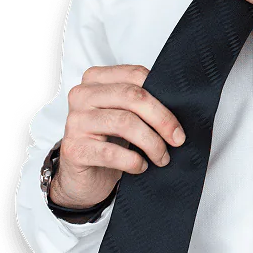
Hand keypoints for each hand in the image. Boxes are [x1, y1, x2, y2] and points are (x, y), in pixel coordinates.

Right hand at [50, 65, 185, 208]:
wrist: (83, 176)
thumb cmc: (108, 140)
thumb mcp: (124, 113)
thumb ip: (142, 102)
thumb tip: (179, 104)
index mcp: (96, 78)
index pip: (136, 75)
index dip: (163, 95)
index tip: (179, 119)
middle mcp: (82, 95)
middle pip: (132, 96)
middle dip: (161, 119)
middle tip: (177, 138)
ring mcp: (75, 121)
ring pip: (124, 123)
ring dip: (151, 142)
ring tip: (161, 156)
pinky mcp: (73, 149)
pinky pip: (111, 152)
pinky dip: (133, 161)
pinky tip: (141, 166)